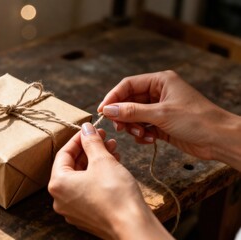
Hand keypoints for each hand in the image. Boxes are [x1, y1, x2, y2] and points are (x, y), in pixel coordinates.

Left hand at [48, 123, 171, 238]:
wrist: (133, 226)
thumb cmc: (116, 195)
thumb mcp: (102, 160)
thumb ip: (91, 141)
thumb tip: (86, 129)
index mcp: (58, 184)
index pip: (64, 153)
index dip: (79, 139)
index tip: (90, 130)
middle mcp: (60, 199)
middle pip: (72, 166)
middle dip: (89, 150)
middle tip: (104, 138)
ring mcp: (72, 210)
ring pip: (81, 178)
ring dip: (95, 162)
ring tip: (113, 150)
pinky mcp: (86, 217)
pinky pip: (87, 191)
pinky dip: (97, 177)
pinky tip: (112, 167)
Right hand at [97, 70, 239, 161]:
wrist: (219, 139)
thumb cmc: (197, 120)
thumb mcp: (161, 114)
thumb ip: (132, 112)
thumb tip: (108, 110)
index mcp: (160, 81)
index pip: (128, 85)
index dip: (113, 97)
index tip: (102, 111)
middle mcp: (159, 93)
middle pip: (129, 101)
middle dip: (123, 115)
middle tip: (120, 128)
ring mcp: (160, 109)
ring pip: (134, 116)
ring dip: (133, 127)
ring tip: (140, 135)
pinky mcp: (162, 124)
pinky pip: (142, 127)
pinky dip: (141, 134)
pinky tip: (149, 140)